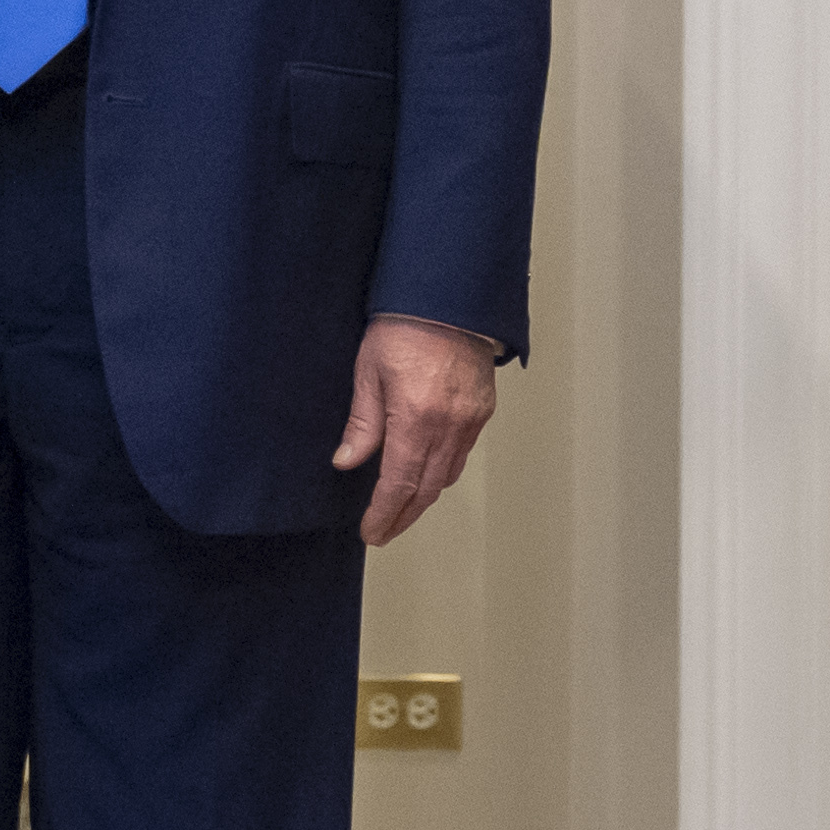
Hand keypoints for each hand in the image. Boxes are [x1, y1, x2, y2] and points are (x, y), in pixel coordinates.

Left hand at [332, 314, 499, 548]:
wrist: (451, 297)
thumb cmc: (405, 325)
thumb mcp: (368, 372)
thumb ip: (362, 424)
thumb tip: (347, 462)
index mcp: (416, 420)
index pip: (399, 485)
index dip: (384, 514)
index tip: (371, 532)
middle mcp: (449, 427)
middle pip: (427, 490)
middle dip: (404, 516)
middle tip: (384, 530)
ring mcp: (470, 420)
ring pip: (447, 476)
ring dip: (424, 496)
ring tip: (402, 507)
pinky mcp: (482, 410)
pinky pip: (462, 453)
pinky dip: (443, 471)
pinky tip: (428, 471)